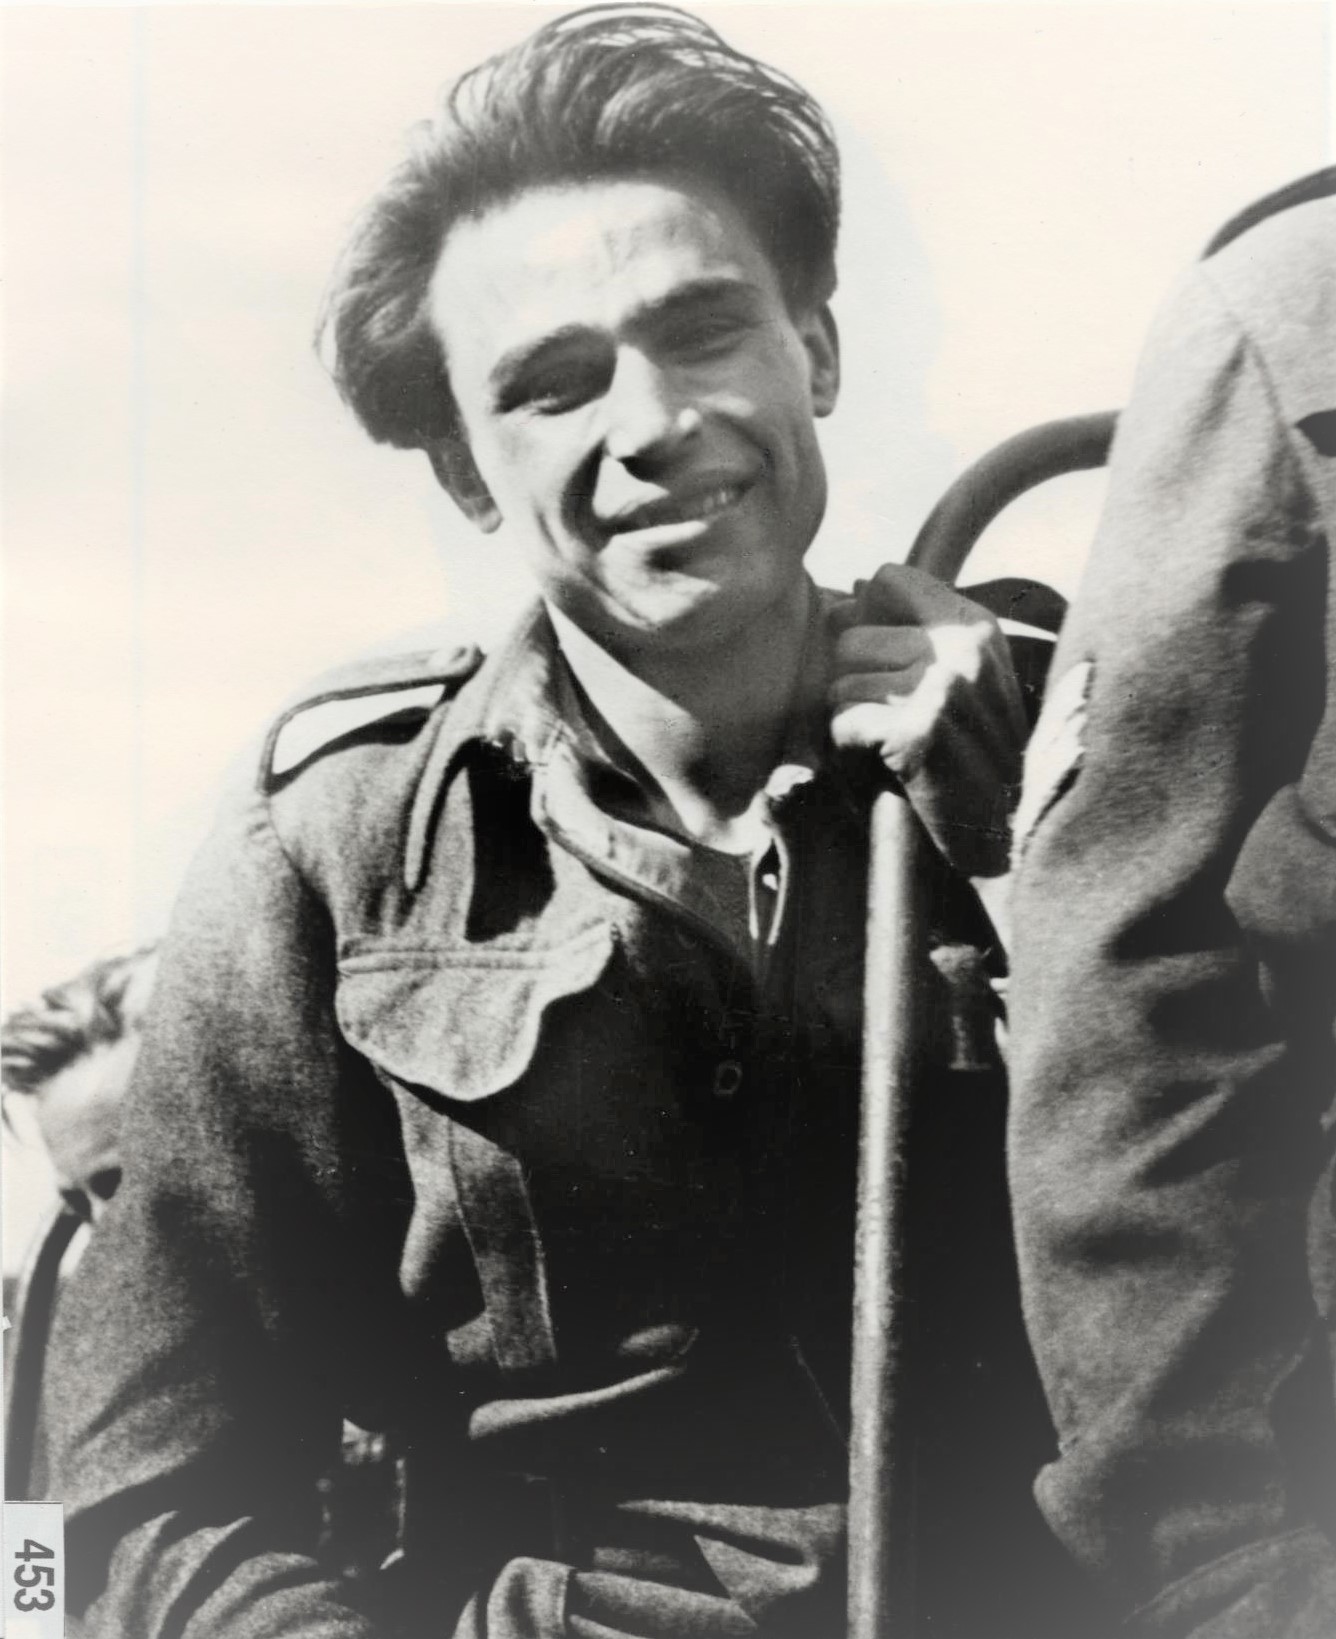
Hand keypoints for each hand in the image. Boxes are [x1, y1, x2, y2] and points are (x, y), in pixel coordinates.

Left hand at [829, 563, 1026, 877]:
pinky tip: (885, 766)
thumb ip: (911, 633)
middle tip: (887, 721)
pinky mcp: (918, 733)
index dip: (867, 618)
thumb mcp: (959, 680)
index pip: (888, 578)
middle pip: (851, 635)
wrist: (1002, 833)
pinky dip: (848, 751)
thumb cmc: (969, 757)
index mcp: (976, 626)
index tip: (883, 664)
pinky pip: (842, 721)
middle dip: (852, 682)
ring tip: (889, 745)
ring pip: (840, 681)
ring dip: (850, 718)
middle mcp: (963, 649)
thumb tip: (847, 595)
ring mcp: (943, 689)